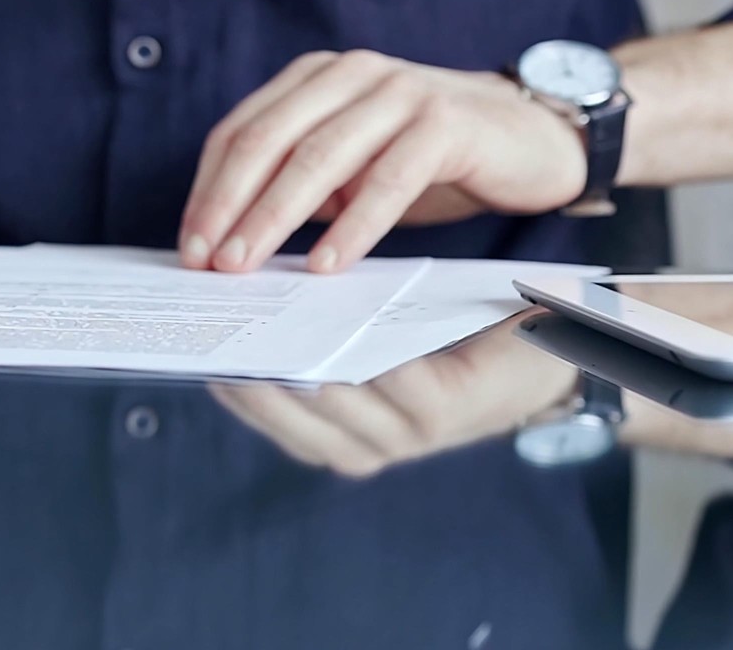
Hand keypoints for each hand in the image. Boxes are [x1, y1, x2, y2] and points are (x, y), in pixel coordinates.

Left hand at [180, 50, 586, 272]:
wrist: (533, 135)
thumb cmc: (430, 158)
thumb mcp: (352, 167)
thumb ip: (300, 186)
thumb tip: (231, 242)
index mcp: (316, 78)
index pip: (241, 132)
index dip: (209, 190)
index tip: (189, 245)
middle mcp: (351, 73)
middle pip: (267, 141)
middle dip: (229, 205)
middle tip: (207, 263)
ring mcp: (398, 92)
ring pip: (318, 157)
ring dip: (274, 217)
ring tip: (247, 266)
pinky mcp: (444, 123)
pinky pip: (386, 179)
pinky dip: (352, 226)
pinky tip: (327, 264)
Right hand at [210, 314, 576, 477]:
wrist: (547, 350)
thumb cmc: (446, 332)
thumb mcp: (366, 333)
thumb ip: (311, 324)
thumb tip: (234, 285)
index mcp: (334, 434)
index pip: (257, 407)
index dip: (220, 371)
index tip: (184, 329)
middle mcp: (361, 447)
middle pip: (281, 409)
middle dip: (242, 365)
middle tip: (205, 312)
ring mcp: (400, 437)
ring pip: (326, 397)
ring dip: (291, 355)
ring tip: (255, 308)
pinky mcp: (440, 413)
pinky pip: (385, 379)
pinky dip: (356, 348)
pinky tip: (330, 309)